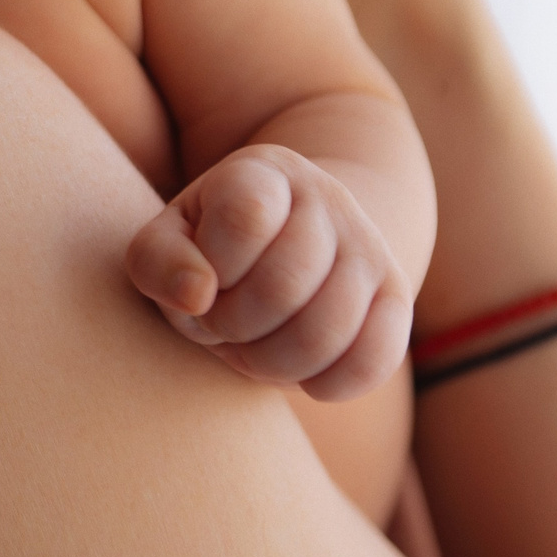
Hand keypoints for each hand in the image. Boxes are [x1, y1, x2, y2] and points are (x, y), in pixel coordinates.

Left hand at [123, 143, 412, 401]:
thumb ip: (158, 261)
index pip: (245, 216)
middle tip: (221, 325)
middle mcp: (326, 197)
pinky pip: (372, 361)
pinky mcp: (397, 296)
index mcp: (262, 172)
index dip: (211, 270)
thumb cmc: (211, 253)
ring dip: (272, 362)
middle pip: (283, 285)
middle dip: (234, 326)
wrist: (290, 246)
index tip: (200, 283)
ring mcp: (369, 245)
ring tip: (253, 349)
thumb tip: (196, 295)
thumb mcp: (170, 244)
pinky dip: (325, 384)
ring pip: (327, 330)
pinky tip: (299, 372)